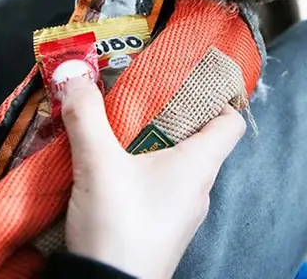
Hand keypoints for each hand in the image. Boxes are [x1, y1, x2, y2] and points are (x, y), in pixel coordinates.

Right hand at [61, 76, 244, 278]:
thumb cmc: (119, 226)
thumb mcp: (97, 164)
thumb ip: (86, 116)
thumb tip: (75, 74)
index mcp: (199, 165)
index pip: (231, 123)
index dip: (217, 100)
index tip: (189, 85)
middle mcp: (200, 189)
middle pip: (200, 141)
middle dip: (171, 118)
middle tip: (140, 102)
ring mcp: (184, 214)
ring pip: (178, 168)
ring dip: (154, 149)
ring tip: (120, 134)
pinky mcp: (164, 232)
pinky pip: (163, 193)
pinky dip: (144, 176)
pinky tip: (114, 174)